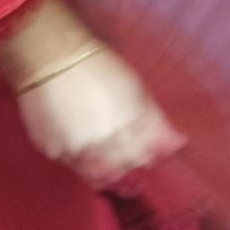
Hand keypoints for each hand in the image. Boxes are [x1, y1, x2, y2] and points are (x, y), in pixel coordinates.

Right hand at [13, 44, 186, 188]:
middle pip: (122, 170)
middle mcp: (104, 144)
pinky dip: (78, 159)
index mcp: (129, 128)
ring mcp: (76, 151)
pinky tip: (77, 143)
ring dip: (103, 169)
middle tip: (120, 151)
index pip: (145, 159)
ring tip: (99, 151)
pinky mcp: (52, 150)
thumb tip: (178, 144)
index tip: (144, 150)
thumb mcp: (135, 88)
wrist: (51, 55)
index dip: (147, 156)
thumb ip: (155, 121)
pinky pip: (71, 165)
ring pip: (96, 175)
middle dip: (126, 164)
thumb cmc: (98, 66)